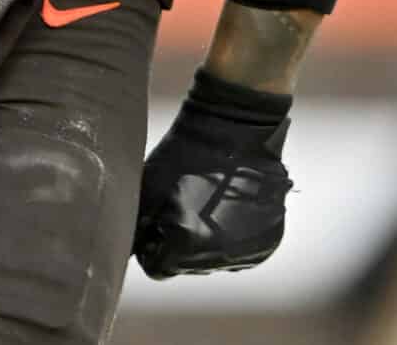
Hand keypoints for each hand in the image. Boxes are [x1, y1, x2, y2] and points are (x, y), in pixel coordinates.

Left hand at [133, 70, 294, 277]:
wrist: (235, 128)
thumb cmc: (185, 155)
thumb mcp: (148, 192)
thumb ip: (136, 230)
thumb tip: (127, 252)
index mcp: (186, 246)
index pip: (157, 267)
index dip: (152, 244)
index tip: (156, 221)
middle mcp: (221, 256)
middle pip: (187, 265)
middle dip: (179, 244)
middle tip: (183, 207)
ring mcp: (249, 250)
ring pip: (216, 259)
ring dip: (207, 241)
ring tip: (208, 204)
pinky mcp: (269, 239)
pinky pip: (242, 250)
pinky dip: (233, 236)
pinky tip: (228, 208)